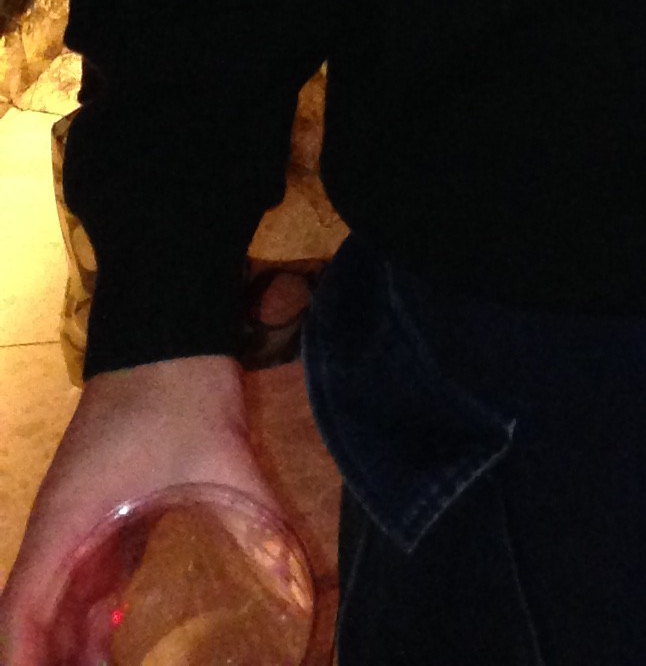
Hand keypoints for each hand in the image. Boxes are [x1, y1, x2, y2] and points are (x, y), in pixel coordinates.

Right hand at [0, 357, 272, 664]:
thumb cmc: (179, 394)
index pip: (20, 612)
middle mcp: (60, 531)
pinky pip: (81, 576)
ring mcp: (76, 521)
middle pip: (34, 618)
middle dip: (54, 661)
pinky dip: (91, 613)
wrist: (166, 334)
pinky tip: (125, 635)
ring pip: (56, 600)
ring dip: (72, 643)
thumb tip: (295, 572)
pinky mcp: (98, 510)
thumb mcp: (221, 457)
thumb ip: (259, 515)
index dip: (25, 661)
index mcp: (65, 524)